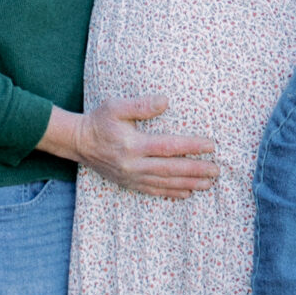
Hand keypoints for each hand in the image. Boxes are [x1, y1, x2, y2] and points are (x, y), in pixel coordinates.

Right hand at [59, 98, 217, 198]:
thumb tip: (165, 101)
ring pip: (165, 183)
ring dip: (189, 183)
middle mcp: (134, 164)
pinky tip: (186, 193)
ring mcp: (132, 177)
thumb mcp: (116, 107)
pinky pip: (154, 191)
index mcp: (134, 145)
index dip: (191, 147)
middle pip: (172, 169)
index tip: (211, 146)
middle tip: (217, 170)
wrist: (78, 142)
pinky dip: (171, 192)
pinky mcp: (129, 183)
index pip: (169, 147)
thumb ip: (141, 105)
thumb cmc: (100, 121)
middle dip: (196, 170)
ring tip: (208, 183)